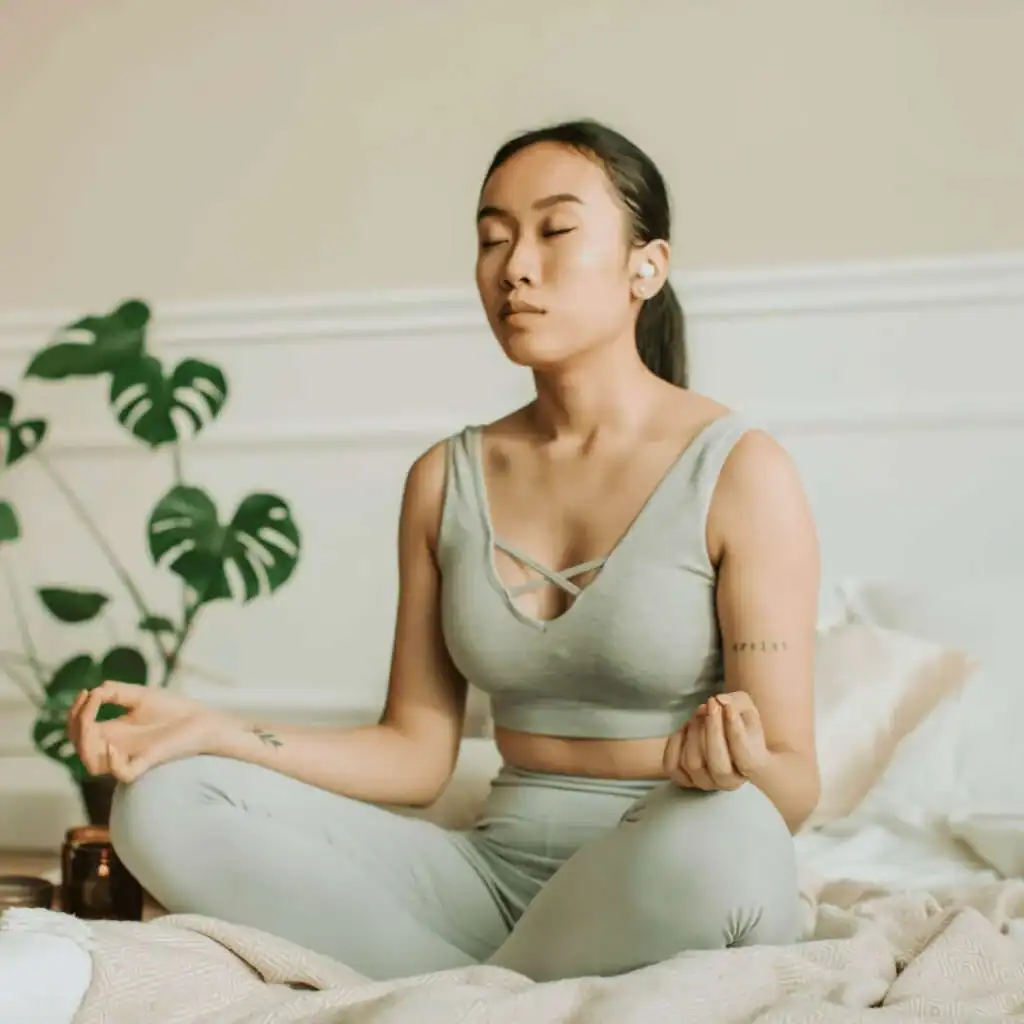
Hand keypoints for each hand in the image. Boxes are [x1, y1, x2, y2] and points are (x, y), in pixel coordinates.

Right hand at [67, 682, 232, 783]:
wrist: (202, 719)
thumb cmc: (173, 709)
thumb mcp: (140, 695)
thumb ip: (115, 692)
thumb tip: (93, 691)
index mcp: (113, 731)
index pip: (79, 730)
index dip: (74, 714)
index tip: (85, 692)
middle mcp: (117, 746)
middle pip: (80, 747)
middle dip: (76, 726)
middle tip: (89, 702)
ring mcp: (131, 756)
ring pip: (92, 764)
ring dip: (85, 744)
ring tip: (92, 724)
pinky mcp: (147, 761)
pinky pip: (122, 773)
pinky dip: (112, 763)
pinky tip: (112, 746)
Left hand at [663, 692, 770, 790]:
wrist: (719, 737)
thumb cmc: (736, 722)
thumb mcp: (744, 707)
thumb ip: (738, 702)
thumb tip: (721, 701)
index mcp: (751, 767)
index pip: (745, 758)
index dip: (735, 731)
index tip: (727, 707)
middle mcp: (729, 781)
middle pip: (718, 765)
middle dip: (712, 730)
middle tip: (711, 704)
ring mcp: (705, 783)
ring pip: (693, 763)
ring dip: (694, 731)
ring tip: (700, 712)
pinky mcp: (684, 780)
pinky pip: (672, 766)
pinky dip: (675, 743)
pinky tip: (685, 727)